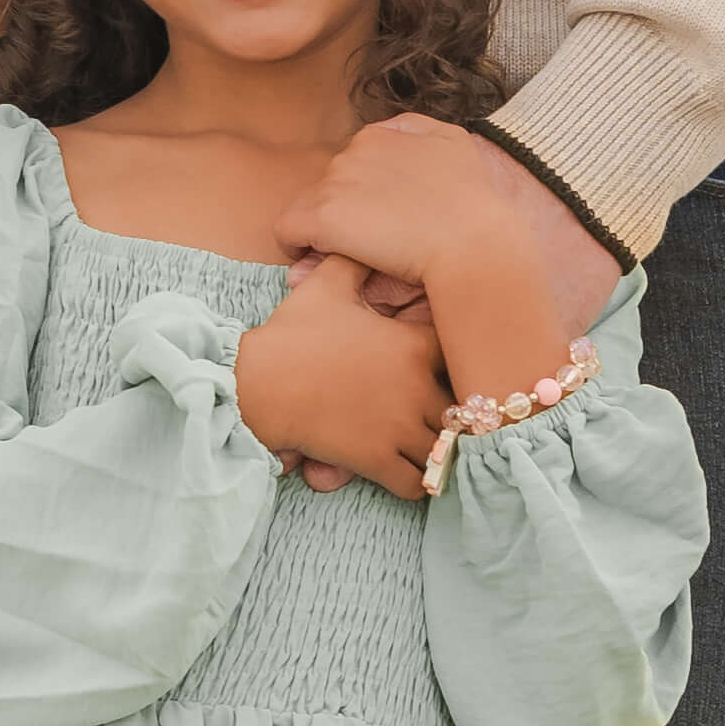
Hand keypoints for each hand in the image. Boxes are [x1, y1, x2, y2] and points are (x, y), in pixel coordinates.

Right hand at [235, 253, 451, 499]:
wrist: (258, 383)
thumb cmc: (291, 334)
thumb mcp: (326, 287)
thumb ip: (356, 263)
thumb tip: (366, 241)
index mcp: (412, 346)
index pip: (466, 354)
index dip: (464, 362)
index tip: (452, 368)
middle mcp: (417, 387)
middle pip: (467, 409)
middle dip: (460, 414)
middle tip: (449, 416)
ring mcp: (399, 427)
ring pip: (447, 450)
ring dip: (442, 452)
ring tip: (433, 449)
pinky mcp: (378, 460)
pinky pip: (420, 483)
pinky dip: (420, 483)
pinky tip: (409, 473)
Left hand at [286, 113, 607, 404]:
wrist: (476, 247)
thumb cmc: (480, 216)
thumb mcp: (459, 152)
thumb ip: (421, 141)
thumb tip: (379, 143)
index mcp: (395, 131)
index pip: (363, 158)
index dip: (370, 193)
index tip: (390, 219)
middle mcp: (362, 145)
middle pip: (337, 181)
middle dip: (349, 209)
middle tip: (375, 242)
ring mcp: (339, 178)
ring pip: (312, 204)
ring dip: (327, 229)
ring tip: (355, 256)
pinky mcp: (322, 214)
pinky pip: (288, 230)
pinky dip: (298, 248)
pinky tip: (321, 262)